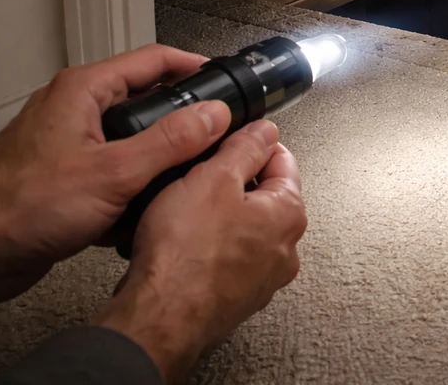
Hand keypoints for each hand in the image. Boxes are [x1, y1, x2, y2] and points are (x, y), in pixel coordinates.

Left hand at [0, 44, 231, 309]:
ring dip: (158, 156)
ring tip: (191, 171)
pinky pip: (112, 170)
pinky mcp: (64, 177)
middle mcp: (75, 109)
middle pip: (143, 99)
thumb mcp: (115, 172)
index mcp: (84, 91)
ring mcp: (68, 143)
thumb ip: (170, 141)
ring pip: (129, 139)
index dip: (192, 66)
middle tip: (217, 129)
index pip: (152, 60)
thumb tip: (214, 114)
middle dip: (181, 116)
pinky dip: (132, 184)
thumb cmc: (25, 205)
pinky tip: (149, 208)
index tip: (223, 79)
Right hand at [92, 120, 306, 384]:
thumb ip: (245, 147)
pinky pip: (225, 258)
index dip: (254, 142)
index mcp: (288, 214)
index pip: (283, 161)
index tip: (232, 138)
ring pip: (243, 228)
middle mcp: (284, 250)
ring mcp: (261, 278)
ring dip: (219, 214)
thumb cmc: (186, 253)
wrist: (159, 317)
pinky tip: (183, 243)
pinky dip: (208, 245)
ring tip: (186, 209)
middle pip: (264, 196)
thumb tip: (264, 131)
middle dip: (234, 180)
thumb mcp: (213, 177)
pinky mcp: (235, 297)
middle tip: (201, 174)